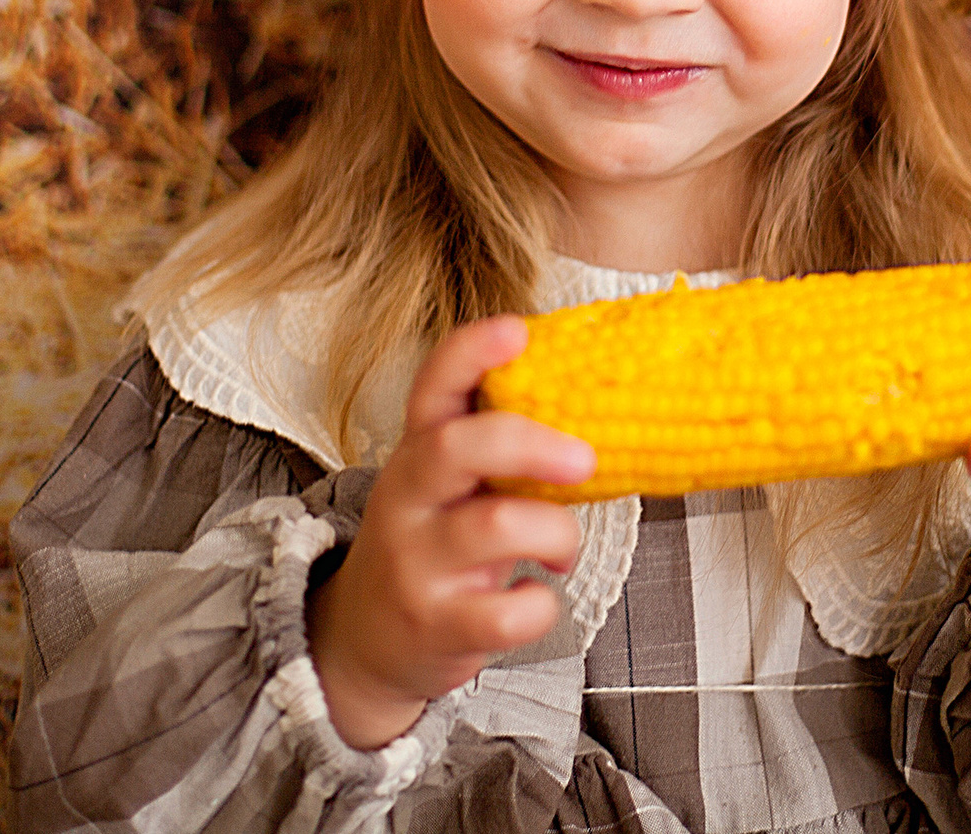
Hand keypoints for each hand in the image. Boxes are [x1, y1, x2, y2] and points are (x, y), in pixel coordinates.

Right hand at [305, 316, 594, 747]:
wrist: (366, 639)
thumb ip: (502, 447)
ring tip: (561, 547)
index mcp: (418, 452)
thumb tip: (603, 401)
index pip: (433, 386)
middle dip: (529, 443)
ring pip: (496, 526)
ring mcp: (418, 563)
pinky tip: (535, 597)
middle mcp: (409, 499)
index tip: (517, 330)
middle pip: (457, 446)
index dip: (472, 353)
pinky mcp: (437, 624)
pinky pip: (505, 613)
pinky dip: (540, 606)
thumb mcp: (451, 487)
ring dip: (556, 532)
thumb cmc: (435, 546)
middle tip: (586, 459)